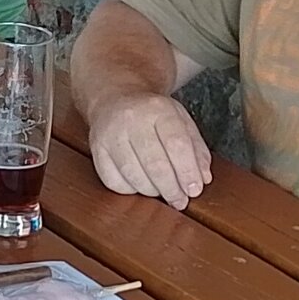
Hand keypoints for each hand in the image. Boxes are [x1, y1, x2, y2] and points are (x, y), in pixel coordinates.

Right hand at [87, 93, 213, 208]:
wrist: (115, 98)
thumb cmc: (152, 115)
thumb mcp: (181, 120)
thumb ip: (196, 149)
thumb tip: (202, 179)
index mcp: (158, 109)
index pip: (177, 144)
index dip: (187, 171)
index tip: (194, 189)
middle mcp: (131, 119)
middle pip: (155, 164)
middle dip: (171, 189)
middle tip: (180, 201)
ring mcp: (110, 135)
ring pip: (134, 176)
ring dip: (152, 191)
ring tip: (162, 192)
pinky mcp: (96, 150)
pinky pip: (115, 182)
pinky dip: (131, 190)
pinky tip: (140, 184)